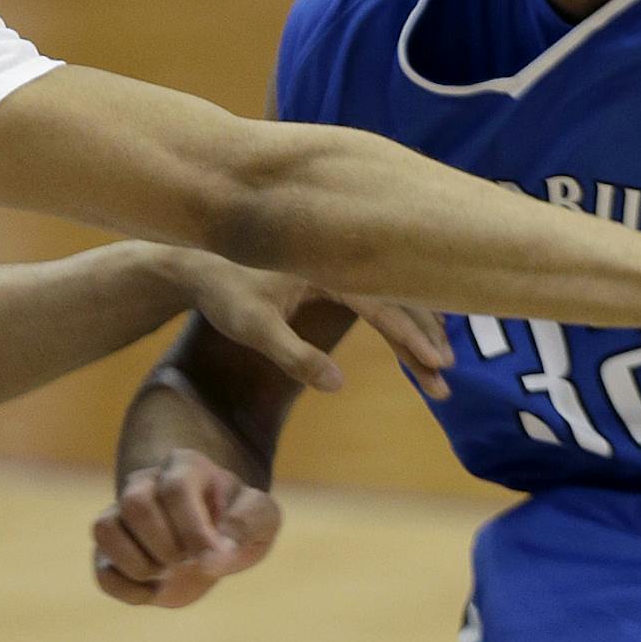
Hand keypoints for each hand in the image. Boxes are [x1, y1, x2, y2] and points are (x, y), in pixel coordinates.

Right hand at [93, 449, 281, 607]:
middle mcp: (145, 483)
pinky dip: (129, 590)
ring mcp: (120, 515)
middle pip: (135, 503)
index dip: (193, 530)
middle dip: (166, 545)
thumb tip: (216, 554)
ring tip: (168, 572)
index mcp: (185, 467)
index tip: (213, 560)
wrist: (213, 547)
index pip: (175, 488)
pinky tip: (155, 590)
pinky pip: (101, 570)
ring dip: (141, 565)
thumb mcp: (262, 518)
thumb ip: (247, 523)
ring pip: (105, 529)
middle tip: (189, 559)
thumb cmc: (237, 525)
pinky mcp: (107, 551)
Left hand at [168, 252, 453, 395]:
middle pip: (399, 297)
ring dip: (420, 326)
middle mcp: (342, 255)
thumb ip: (295, 357)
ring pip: (394, 292)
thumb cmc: (223, 292)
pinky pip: (381, 289)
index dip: (411, 336)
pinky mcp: (335, 268)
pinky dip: (403, 312)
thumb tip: (340, 386)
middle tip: (444, 382)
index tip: (436, 364)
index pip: (384, 302)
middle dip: (424, 339)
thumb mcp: (253, 329)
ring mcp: (342, 260)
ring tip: (439, 364)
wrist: (196, 260)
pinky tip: (419, 332)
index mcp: (329, 262)